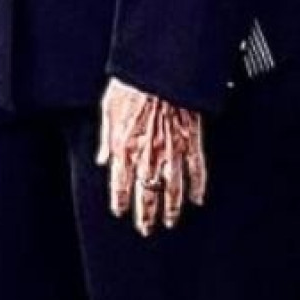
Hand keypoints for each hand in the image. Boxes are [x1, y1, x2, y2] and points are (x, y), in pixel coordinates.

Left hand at [97, 78, 205, 235]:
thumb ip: (105, 139)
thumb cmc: (132, 85)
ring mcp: (172, 151)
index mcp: (125, 148)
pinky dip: (199, 187)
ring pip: (172, 189)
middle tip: (146, 229)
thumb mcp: (108, 110)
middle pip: (147, 194)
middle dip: (146, 214)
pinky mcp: (191, 142)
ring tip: (170, 221)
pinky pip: (197, 170)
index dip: (120, 201)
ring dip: (171, 209)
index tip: (120, 212)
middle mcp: (148, 155)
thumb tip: (101, 160)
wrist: (159, 71)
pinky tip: (198, 200)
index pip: (121, 185)